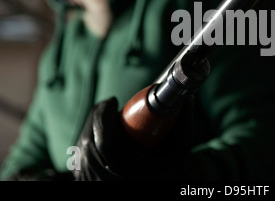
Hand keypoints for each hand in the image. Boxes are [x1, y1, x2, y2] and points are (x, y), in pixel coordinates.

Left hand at [73, 96, 193, 180]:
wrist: (156, 184)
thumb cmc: (170, 173)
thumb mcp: (180, 151)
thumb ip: (183, 124)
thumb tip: (186, 98)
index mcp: (128, 173)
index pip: (104, 143)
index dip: (103, 117)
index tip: (113, 100)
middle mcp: (105, 179)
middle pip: (89, 142)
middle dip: (98, 118)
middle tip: (110, 106)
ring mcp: (92, 181)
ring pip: (81, 149)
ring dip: (91, 128)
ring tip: (107, 119)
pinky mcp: (84, 181)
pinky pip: (79, 157)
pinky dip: (86, 142)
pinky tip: (97, 136)